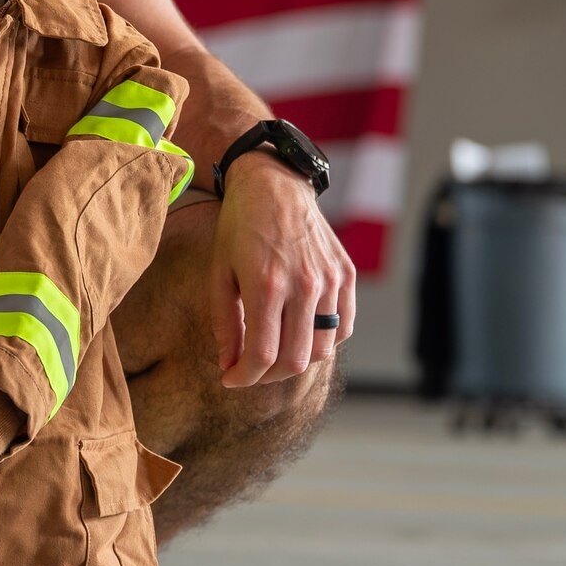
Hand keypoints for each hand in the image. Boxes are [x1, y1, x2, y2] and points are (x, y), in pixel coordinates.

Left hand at [210, 154, 354, 387]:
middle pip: (295, 360)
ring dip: (295, 361)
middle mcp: (304, 285)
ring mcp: (330, 280)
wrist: (274, 185)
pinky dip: (323, 341)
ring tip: (273, 353)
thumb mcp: (219, 273)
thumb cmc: (239, 228)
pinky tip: (300, 334)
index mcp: (266, 285)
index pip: (263, 355)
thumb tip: (230, 366)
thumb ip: (224, 324)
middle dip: (267, 376)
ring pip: (321, 349)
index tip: (230, 379)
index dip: (244, 377)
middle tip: (250, 370)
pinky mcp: (346, 275)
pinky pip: (342, 327)